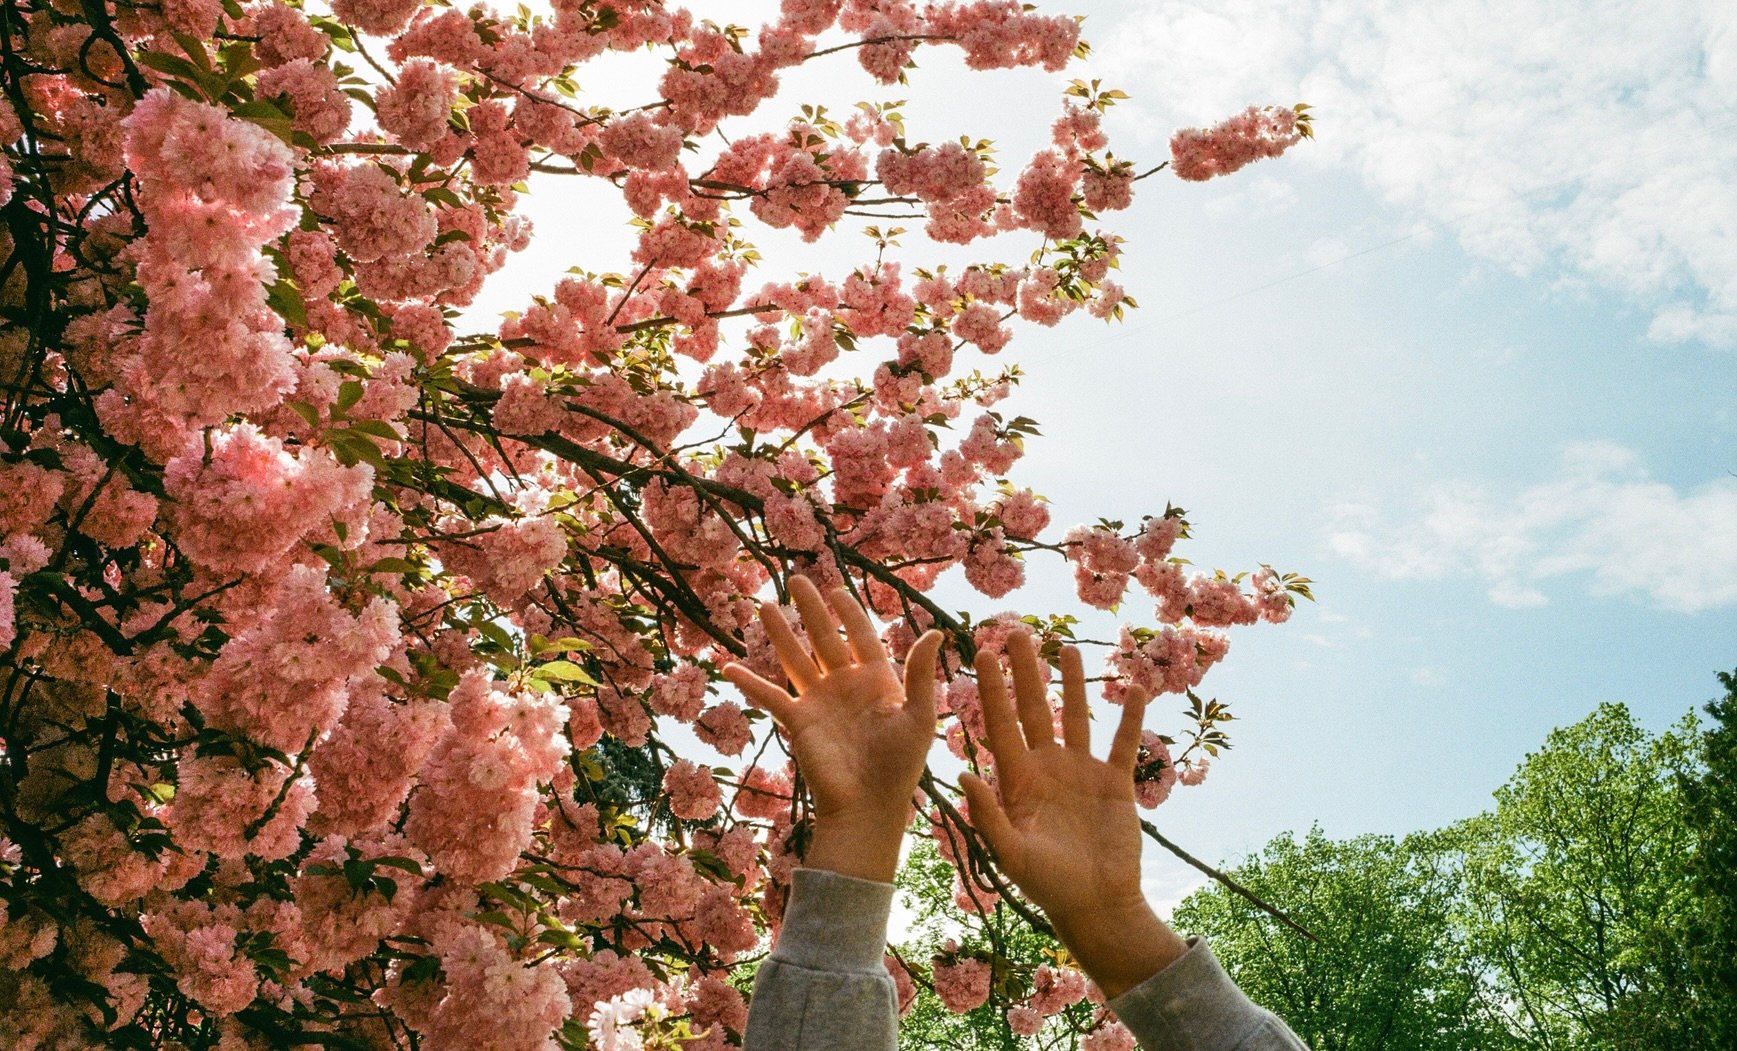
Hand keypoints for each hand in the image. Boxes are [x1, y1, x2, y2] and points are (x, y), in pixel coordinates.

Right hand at [722, 575, 941, 881]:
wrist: (869, 806)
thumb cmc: (900, 765)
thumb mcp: (918, 716)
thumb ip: (920, 674)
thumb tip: (935, 632)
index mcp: (876, 680)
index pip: (861, 636)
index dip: (849, 613)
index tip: (837, 589)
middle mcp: (845, 685)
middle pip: (824, 638)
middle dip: (811, 609)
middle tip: (796, 578)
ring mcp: (819, 702)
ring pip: (796, 658)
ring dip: (780, 633)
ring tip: (766, 605)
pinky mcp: (798, 722)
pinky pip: (769, 697)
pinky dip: (750, 683)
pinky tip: (729, 667)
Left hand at [959, 631, 1187, 996]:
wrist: (1096, 905)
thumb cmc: (1048, 886)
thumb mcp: (1012, 853)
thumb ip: (988, 815)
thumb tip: (961, 774)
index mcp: (1018, 780)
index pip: (1000, 724)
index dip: (992, 689)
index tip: (981, 653)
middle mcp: (1047, 767)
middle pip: (1034, 708)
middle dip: (1026, 671)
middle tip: (1016, 631)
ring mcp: (1082, 772)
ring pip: (1076, 716)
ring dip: (1073, 682)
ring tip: (1065, 647)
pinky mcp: (1115, 783)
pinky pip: (1122, 742)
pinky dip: (1129, 716)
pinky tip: (1132, 687)